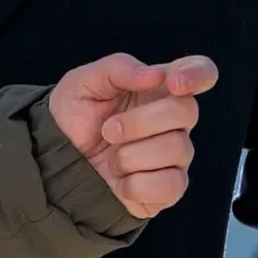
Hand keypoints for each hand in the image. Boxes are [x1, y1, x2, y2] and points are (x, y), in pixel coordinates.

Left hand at [49, 52, 218, 219]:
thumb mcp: (84, 82)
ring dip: (132, 155)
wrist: (57, 159)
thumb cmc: (75, 116)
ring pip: (178, 149)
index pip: (200, 72)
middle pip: (187, 110)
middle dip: (141, 121)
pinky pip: (170, 185)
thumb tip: (156, 74)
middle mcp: (173, 121)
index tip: (174, 83)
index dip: (197, 73)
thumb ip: (118, 68)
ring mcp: (174, 156)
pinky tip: (121, 180)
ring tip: (112, 157)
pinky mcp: (168, 189)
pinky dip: (137, 184)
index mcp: (157, 88)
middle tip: (109, 130)